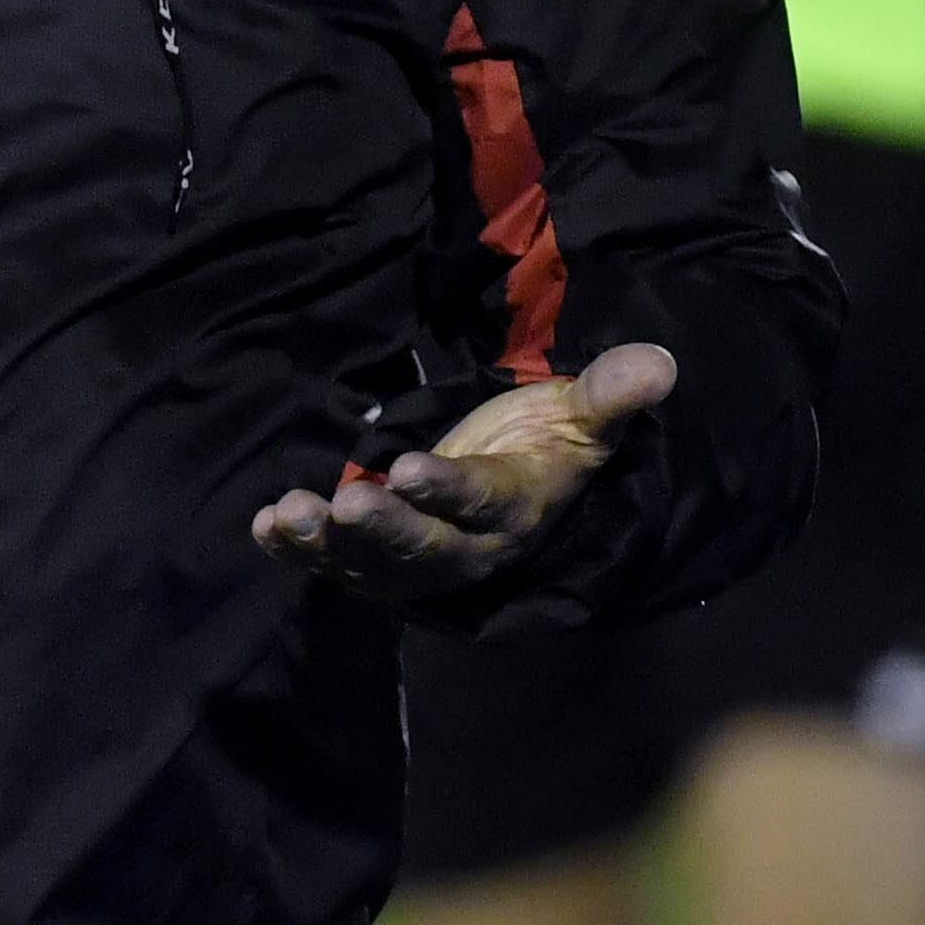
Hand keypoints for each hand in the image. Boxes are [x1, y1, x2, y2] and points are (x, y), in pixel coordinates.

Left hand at [250, 343, 677, 603]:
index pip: (480, 502)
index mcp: (514, 508)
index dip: (446, 490)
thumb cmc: (545, 443)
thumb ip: (608, 396)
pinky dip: (300, 551)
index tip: (405, 470)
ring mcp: (418, 561)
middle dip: (382, 529)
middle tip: (344, 505)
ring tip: (287, 516)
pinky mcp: (380, 561)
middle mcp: (465, 547)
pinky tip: (265, 528)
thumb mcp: (579, 417)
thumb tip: (659, 360)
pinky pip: (339, 564)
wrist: (520, 491)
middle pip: (423, 548)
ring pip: (373, 564)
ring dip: (327, 544)